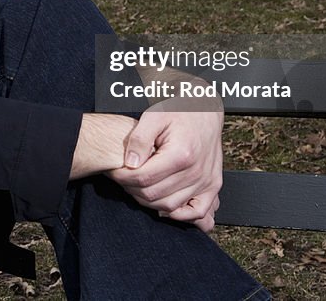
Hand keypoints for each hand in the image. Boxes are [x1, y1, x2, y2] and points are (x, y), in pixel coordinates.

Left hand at [107, 104, 222, 231]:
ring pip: (169, 206)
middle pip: (153, 195)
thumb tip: (130, 163)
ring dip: (148, 201)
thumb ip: (139, 139)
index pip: (143, 178)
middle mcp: (196, 172)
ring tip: (138, 186)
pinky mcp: (212, 186)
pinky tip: (165, 207)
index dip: (122, 177)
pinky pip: (197, 212)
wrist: (205, 110)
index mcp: (181, 155)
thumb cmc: (180, 111)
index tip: (114, 171)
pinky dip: (180, 215)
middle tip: (122, 177)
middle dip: (131, 189)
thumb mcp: (153, 116)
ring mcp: (206, 181)